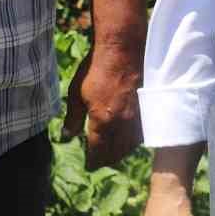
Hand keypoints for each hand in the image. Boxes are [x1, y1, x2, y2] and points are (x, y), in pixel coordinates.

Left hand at [61, 45, 142, 168]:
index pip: (98, 152)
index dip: (93, 161)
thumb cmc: (96, 69)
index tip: (89, 165)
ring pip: (131, 145)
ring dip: (121, 152)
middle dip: (107, 159)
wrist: (123, 50)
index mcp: (103, 122)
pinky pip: (141, 133)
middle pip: (116, 152)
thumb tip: (67, 135)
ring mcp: (137, 118)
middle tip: (100, 161)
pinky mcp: (147, 109)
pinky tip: (129, 138)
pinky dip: (133, 140)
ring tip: (114, 153)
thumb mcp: (77, 93)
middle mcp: (122, 124)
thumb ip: (74, 118)